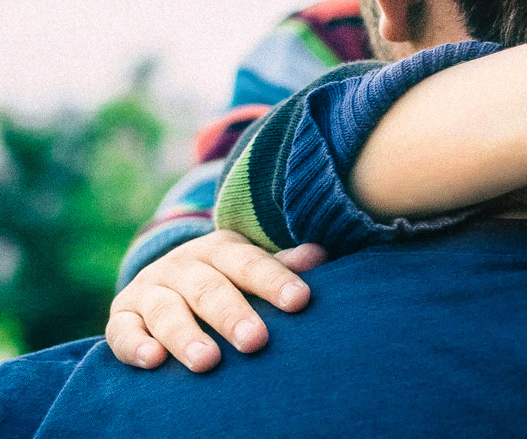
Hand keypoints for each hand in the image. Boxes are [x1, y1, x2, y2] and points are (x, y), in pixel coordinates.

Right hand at [107, 230, 326, 372]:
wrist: (166, 280)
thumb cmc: (226, 280)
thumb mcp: (251, 268)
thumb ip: (280, 267)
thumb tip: (319, 255)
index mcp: (221, 250)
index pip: (251, 264)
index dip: (274, 281)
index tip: (299, 301)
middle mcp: (183, 265)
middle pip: (210, 289)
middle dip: (233, 315)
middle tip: (256, 340)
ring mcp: (150, 288)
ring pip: (167, 310)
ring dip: (186, 336)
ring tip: (208, 361)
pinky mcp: (122, 315)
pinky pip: (122, 330)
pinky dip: (135, 346)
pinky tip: (153, 361)